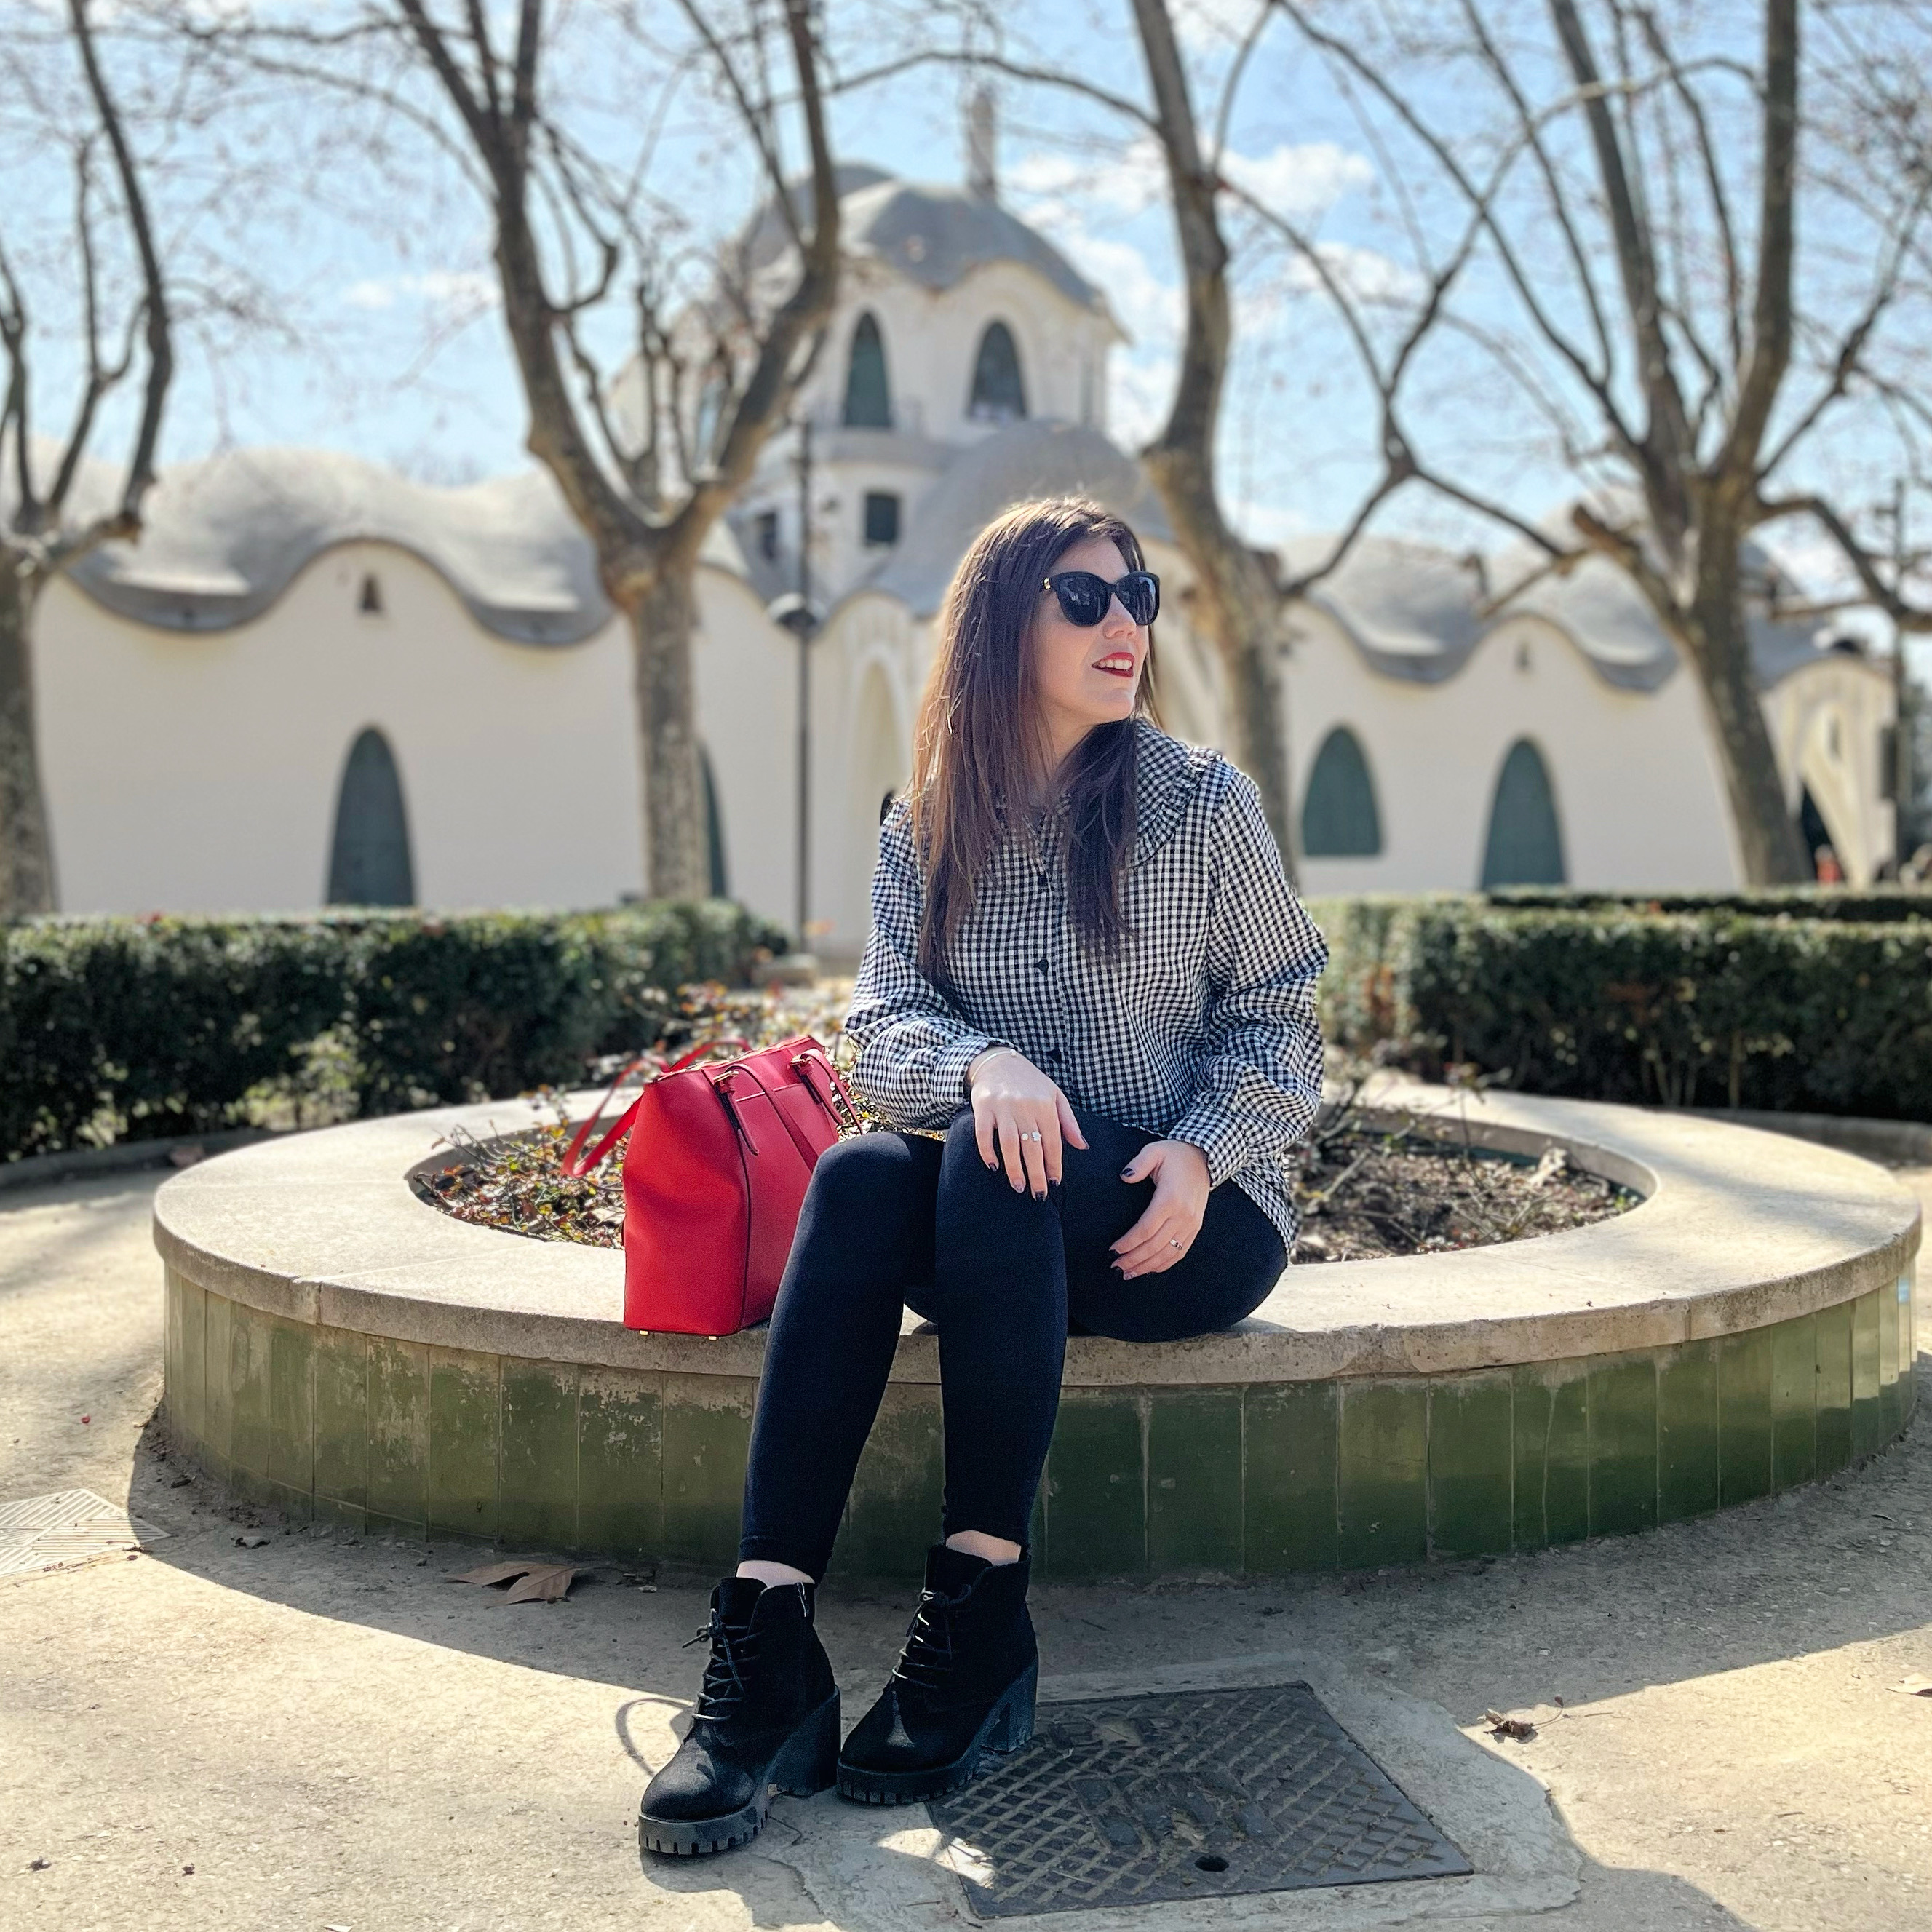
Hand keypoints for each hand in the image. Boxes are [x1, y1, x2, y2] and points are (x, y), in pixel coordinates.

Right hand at [968, 1047, 1087, 1196]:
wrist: (998, 1060)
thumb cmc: (1030, 1082)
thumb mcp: (1055, 1095)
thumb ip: (1068, 1122)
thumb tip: (1082, 1146)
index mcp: (1045, 1105)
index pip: (1052, 1142)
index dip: (1054, 1165)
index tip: (1054, 1183)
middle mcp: (1025, 1107)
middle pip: (1032, 1147)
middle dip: (1036, 1174)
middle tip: (1039, 1195)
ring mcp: (1003, 1108)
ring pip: (1009, 1144)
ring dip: (1014, 1168)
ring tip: (1019, 1187)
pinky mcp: (983, 1107)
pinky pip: (984, 1134)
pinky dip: (987, 1151)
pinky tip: (993, 1166)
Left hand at [1111, 1140, 1209, 1276]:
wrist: (1204, 1159)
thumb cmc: (1175, 1155)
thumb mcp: (1154, 1151)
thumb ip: (1138, 1163)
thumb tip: (1125, 1177)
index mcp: (1170, 1198)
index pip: (1146, 1229)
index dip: (1128, 1243)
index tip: (1113, 1250)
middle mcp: (1183, 1215)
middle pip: (1155, 1246)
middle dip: (1133, 1259)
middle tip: (1115, 1267)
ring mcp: (1191, 1224)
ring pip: (1167, 1253)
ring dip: (1147, 1266)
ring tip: (1128, 1273)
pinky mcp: (1195, 1228)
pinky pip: (1180, 1252)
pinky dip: (1164, 1264)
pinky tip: (1149, 1269)